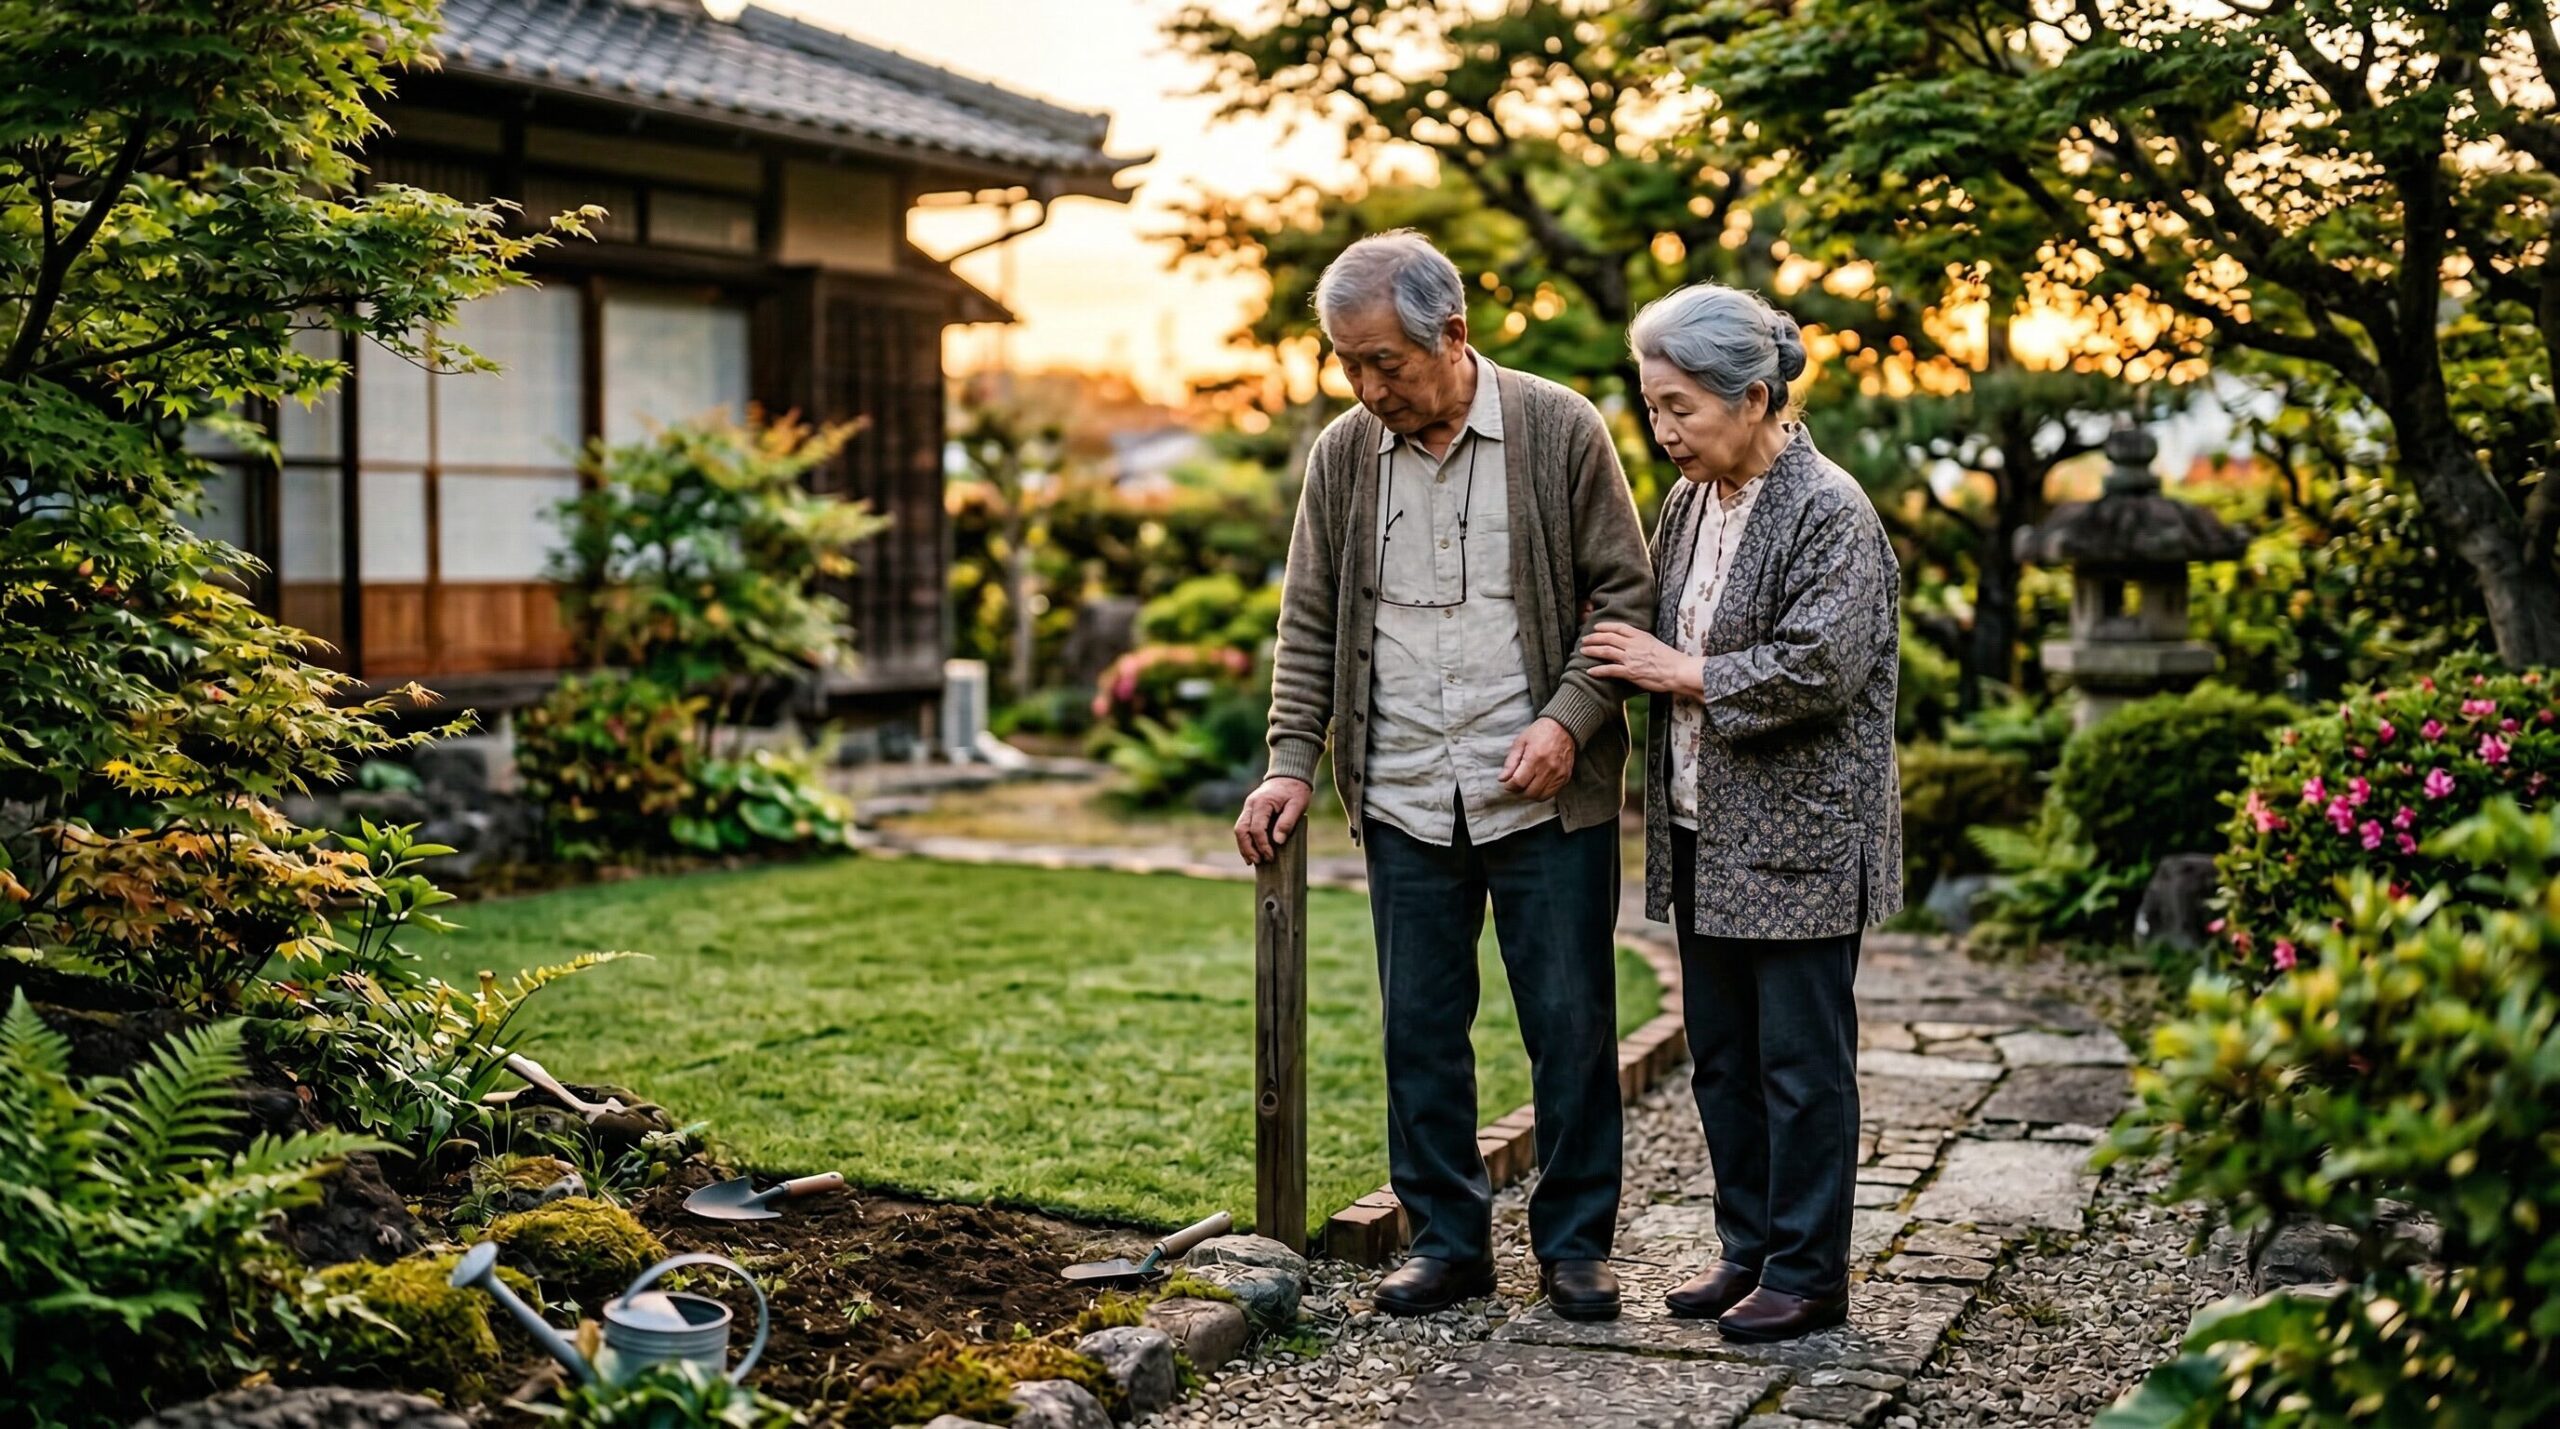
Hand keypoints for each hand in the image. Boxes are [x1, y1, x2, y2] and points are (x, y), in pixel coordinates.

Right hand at [1235, 776, 1313, 864]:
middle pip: (1241, 830)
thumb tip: (1278, 841)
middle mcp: (1251, 804)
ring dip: (1244, 846)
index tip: (1271, 856)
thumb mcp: (1298, 804)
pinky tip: (1251, 852)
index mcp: (1262, 802)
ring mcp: (1248, 807)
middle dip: (1248, 848)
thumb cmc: (1295, 790)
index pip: (1257, 828)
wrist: (1289, 775)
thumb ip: (1287, 822)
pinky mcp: (1249, 811)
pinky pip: (1242, 827)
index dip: (1262, 845)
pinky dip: (1245, 840)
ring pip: (1239, 829)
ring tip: (1252, 861)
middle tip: (1258, 861)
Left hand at [1501, 717, 1577, 800]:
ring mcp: (1558, 774)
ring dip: (1530, 794)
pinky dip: (1542, 793)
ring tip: (1527, 785)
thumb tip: (1502, 779)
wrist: (1563, 727)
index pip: (1518, 782)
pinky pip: (1552, 794)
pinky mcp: (1565, 777)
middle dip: (1519, 791)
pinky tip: (1538, 784)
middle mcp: (1548, 768)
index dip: (1509, 786)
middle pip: (1529, 792)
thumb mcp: (1520, 742)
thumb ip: (1510, 762)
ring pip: (1540, 796)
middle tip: (1516, 784)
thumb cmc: (1539, 732)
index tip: (1507, 783)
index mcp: (1535, 757)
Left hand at [1582, 620, 1699, 695]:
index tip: (1596, 627)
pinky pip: (1610, 670)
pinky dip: (1598, 670)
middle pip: (1608, 638)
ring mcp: (1630, 658)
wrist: (1678, 670)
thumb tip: (1632, 642)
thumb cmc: (1670, 659)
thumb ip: (1642, 641)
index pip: (1619, 627)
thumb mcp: (1655, 643)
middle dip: (1594, 638)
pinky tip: (1590, 671)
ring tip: (1583, 651)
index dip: (1605, 626)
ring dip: (1592, 651)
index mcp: (1640, 636)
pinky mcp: (1630, 672)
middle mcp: (1633, 645)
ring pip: (1606, 651)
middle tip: (1584, 639)